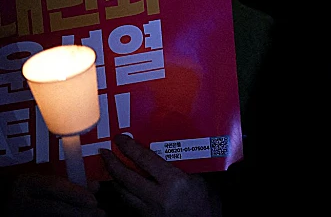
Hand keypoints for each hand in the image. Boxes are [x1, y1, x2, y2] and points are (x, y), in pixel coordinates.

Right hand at [3, 172, 103, 216]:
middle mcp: (20, 201)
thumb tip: (95, 186)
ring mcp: (20, 216)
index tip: (94, 201)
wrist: (3, 201)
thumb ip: (68, 183)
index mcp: (27, 184)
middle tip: (98, 213)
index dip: (76, 194)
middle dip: (78, 212)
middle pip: (54, 208)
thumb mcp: (43, 182)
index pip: (54, 187)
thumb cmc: (27, 190)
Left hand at [100, 134, 217, 216]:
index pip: (145, 160)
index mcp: (174, 181)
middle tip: (105, 152)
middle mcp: (160, 197)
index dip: (129, 148)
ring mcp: (151, 211)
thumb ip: (177, 161)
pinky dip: (123, 193)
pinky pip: (129, 205)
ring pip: (124, 194)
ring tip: (110, 167)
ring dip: (114, 180)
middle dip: (113, 164)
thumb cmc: (206, 195)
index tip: (119, 139)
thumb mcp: (195, 173)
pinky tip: (121, 186)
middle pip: (127, 178)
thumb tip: (159, 144)